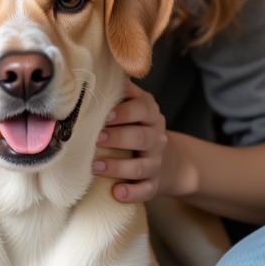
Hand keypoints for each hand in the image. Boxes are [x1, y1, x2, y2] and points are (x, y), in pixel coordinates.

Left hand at [93, 80, 166, 202]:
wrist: (170, 161)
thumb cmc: (138, 127)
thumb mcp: (136, 106)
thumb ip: (121, 92)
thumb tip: (97, 71)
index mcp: (150, 114)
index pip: (141, 109)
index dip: (124, 112)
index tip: (105, 116)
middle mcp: (156, 137)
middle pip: (140, 138)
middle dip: (117, 138)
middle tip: (95, 139)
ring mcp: (156, 162)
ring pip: (141, 166)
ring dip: (118, 166)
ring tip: (95, 166)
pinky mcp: (155, 184)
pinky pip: (146, 190)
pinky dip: (132, 193)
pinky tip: (116, 193)